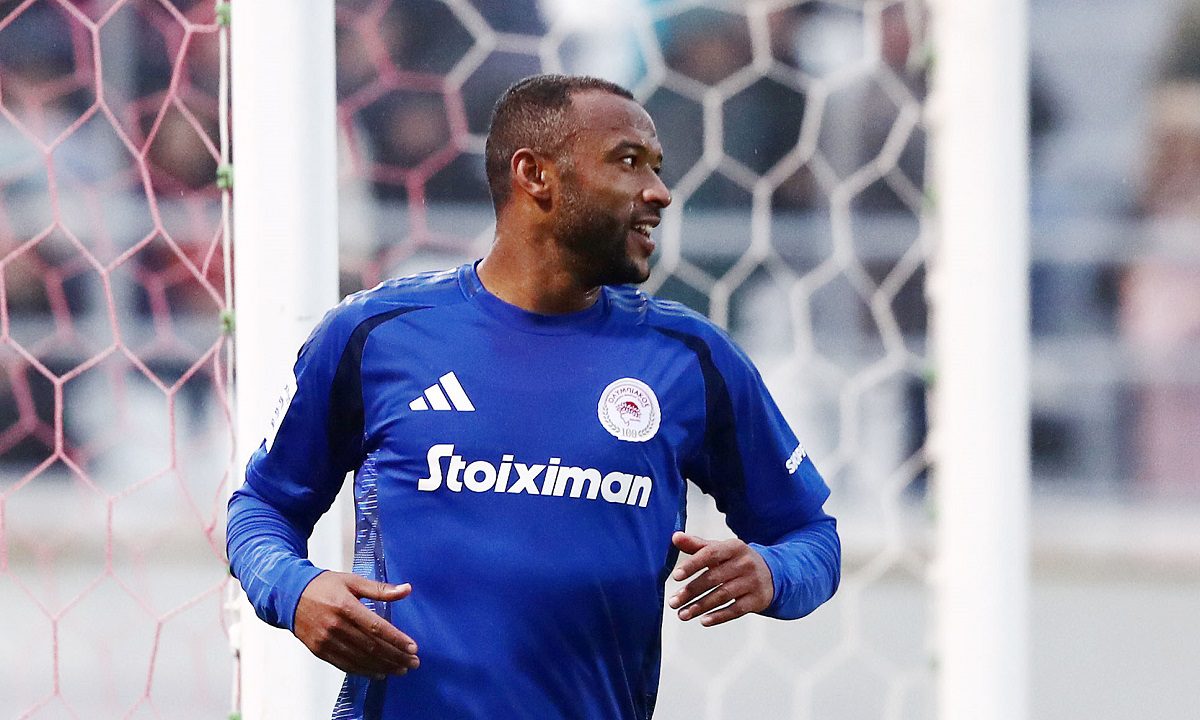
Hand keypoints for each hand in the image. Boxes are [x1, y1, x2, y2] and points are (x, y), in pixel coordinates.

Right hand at [293, 571, 419, 677]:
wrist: (289, 595)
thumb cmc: (323, 586)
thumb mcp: (352, 581)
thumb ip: (380, 589)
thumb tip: (406, 589)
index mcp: (345, 606)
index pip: (376, 628)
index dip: (396, 640)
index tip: (413, 647)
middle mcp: (335, 626)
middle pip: (371, 646)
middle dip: (395, 656)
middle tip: (413, 662)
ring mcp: (326, 640)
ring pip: (360, 659)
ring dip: (383, 666)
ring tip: (401, 669)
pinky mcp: (319, 650)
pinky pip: (345, 665)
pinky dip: (364, 671)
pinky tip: (379, 672)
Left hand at [667, 532, 773, 626]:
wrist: (771, 574)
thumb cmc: (736, 561)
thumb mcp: (721, 549)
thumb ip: (697, 545)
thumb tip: (675, 537)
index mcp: (734, 547)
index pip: (711, 553)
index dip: (692, 565)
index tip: (675, 576)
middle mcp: (745, 563)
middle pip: (714, 578)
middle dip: (691, 591)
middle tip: (673, 602)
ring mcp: (753, 582)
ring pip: (723, 595)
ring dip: (700, 606)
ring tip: (683, 614)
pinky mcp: (757, 599)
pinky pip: (736, 610)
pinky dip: (719, 616)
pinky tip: (703, 620)